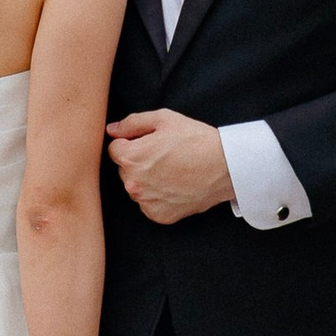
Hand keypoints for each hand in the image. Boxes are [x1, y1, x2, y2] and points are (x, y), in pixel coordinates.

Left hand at [106, 110, 233, 225]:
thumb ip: (132, 123)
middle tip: (164, 156)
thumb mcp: (164, 119)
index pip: (115, 149)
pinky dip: (158, 197)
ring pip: (136, 188)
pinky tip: (175, 186)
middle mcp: (133, 183)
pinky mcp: (159, 216)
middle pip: (124, 170)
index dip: (132, 142)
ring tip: (171, 171)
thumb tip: (111, 130)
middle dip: (138, 162)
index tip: (150, 142)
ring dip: (146, 181)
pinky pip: (149, 205)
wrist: (225, 166)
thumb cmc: (195, 139)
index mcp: (130, 158)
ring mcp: (146, 202)